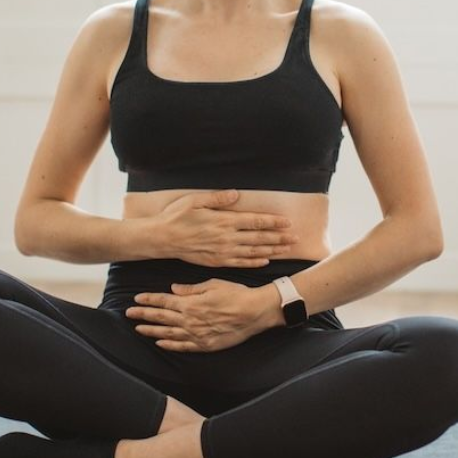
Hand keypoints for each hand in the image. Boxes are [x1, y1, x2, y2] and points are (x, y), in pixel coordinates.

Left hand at [125, 279, 277, 352]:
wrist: (255, 312)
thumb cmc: (236, 294)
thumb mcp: (212, 284)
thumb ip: (190, 289)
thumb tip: (173, 289)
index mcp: (190, 303)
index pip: (163, 301)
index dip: (149, 299)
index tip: (136, 298)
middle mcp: (190, 320)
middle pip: (161, 317)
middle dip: (143, 314)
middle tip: (129, 313)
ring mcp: (197, 334)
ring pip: (168, 333)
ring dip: (151, 331)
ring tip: (138, 329)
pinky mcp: (205, 345)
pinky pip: (183, 346)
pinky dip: (169, 345)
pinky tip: (160, 343)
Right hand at [152, 189, 298, 267]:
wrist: (161, 239)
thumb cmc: (176, 216)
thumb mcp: (195, 200)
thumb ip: (218, 198)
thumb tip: (237, 194)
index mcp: (224, 221)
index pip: (255, 221)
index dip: (273, 222)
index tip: (287, 222)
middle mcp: (227, 237)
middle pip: (259, 237)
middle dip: (279, 237)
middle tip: (296, 238)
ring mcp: (222, 251)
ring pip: (253, 251)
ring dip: (272, 250)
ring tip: (287, 249)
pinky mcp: (216, 261)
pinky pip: (240, 263)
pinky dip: (254, 262)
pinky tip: (265, 260)